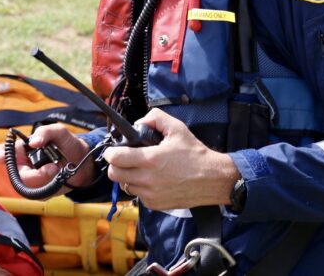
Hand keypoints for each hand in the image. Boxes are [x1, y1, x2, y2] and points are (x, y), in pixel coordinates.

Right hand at [0, 124, 94, 194]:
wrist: (84, 162)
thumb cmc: (67, 144)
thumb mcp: (59, 132)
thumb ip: (45, 131)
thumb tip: (33, 141)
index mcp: (21, 150)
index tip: (3, 157)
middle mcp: (22, 165)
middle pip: (16, 175)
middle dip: (34, 174)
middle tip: (52, 167)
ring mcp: (30, 180)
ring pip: (28, 187)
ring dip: (45, 179)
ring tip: (57, 170)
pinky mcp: (40, 192)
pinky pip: (40, 194)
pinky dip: (51, 186)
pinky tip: (58, 177)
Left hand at [103, 109, 240, 210]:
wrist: (212, 179)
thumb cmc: (195, 154)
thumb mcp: (177, 128)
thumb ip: (155, 118)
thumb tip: (139, 123)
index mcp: (150, 159)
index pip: (116, 159)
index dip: (111, 153)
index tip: (113, 150)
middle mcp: (148, 179)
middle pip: (114, 174)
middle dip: (116, 165)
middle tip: (124, 159)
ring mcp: (151, 194)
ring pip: (125, 186)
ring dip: (128, 177)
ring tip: (140, 169)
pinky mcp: (156, 205)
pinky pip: (138, 196)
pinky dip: (140, 188)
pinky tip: (151, 180)